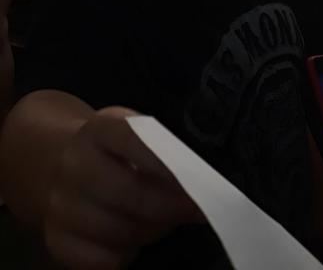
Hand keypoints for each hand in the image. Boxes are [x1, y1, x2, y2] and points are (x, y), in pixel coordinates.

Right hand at [44, 107, 201, 269]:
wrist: (55, 162)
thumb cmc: (109, 149)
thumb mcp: (130, 132)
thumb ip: (158, 146)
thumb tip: (198, 176)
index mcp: (99, 130)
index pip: (135, 141)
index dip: (169, 164)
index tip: (201, 181)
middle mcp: (74, 165)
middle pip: (132, 194)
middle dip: (173, 206)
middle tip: (200, 210)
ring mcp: (59, 206)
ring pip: (121, 232)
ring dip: (153, 230)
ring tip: (167, 220)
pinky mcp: (55, 241)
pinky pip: (103, 261)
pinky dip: (126, 254)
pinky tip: (135, 239)